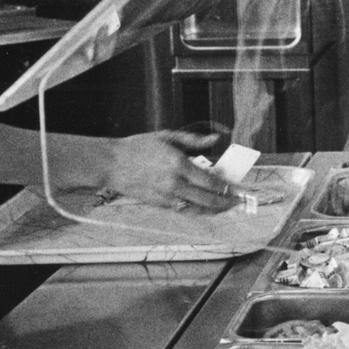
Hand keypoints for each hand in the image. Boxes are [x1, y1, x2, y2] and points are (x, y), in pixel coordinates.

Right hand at [99, 130, 235, 212]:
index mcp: (178, 164)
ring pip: (198, 209)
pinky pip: (184, 211)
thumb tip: (215, 138)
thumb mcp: (166, 137)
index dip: (228, 187)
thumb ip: (193, 140)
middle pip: (208, 199)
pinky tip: (206, 208)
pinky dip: (198, 211)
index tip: (238, 188)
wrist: (111, 164)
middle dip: (227, 202)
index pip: (211, 181)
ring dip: (215, 210)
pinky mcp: (159, 204)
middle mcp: (174, 183)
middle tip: (238, 202)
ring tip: (226, 207)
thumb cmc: (137, 147)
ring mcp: (166, 196)